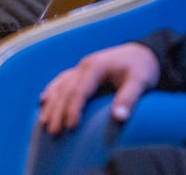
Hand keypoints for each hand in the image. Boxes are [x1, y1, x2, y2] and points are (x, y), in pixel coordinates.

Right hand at [37, 43, 160, 134]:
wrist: (143, 53)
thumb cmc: (142, 67)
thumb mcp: (141, 81)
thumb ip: (129, 98)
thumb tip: (119, 118)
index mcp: (96, 66)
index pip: (80, 90)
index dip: (74, 109)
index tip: (71, 127)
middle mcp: (84, 65)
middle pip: (66, 90)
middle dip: (58, 112)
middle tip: (53, 133)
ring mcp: (80, 68)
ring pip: (60, 86)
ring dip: (51, 104)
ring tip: (44, 123)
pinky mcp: (81, 72)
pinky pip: (61, 81)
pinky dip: (51, 91)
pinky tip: (42, 102)